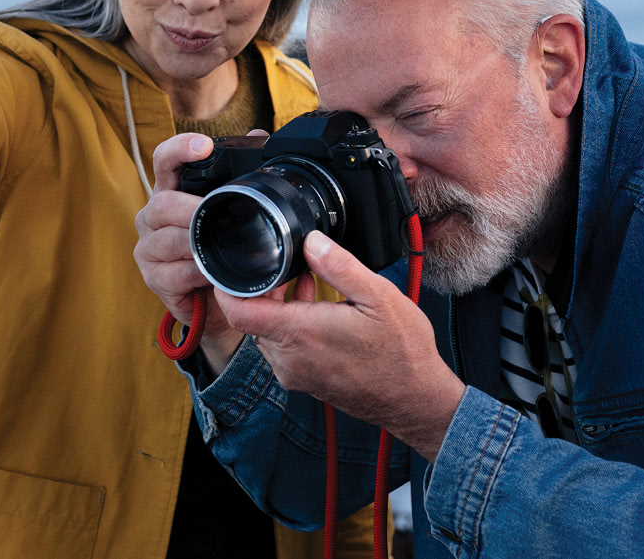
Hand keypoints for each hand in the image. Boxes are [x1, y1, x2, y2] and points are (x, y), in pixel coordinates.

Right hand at [135, 132, 286, 366]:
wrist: (221, 302)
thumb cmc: (225, 251)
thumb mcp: (237, 213)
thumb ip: (244, 175)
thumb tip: (260, 135)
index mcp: (172, 192)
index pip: (164, 161)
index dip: (179, 149)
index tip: (203, 145)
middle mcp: (153, 217)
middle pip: (162, 203)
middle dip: (191, 208)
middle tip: (216, 213)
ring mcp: (149, 248)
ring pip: (166, 240)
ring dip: (196, 245)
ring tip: (220, 249)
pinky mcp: (153, 278)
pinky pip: (173, 273)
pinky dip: (196, 274)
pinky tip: (212, 275)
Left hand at [211, 229, 466, 460]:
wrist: (416, 401)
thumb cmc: (402, 353)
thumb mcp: (378, 297)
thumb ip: (339, 266)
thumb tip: (311, 241)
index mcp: (299, 334)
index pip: (238, 311)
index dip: (228, 287)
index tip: (237, 267)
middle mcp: (289, 358)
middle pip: (251, 319)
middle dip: (263, 291)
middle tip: (289, 270)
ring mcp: (294, 373)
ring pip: (266, 334)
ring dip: (280, 309)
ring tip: (309, 287)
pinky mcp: (304, 381)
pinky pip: (282, 350)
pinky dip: (291, 327)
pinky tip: (317, 313)